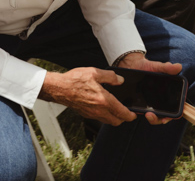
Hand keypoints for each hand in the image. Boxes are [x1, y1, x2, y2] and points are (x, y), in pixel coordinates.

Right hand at [40, 65, 155, 126]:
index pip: (122, 113)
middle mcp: (99, 110)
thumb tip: (120, 80)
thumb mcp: (94, 72)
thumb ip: (110, 77)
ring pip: (108, 121)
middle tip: (126, 112)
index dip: (130, 115)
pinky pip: (99, 118)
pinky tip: (101, 106)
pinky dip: (104, 115)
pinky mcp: (86, 114)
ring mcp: (92, 114)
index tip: (134, 114)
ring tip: (115, 109)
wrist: (60, 88)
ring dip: (114, 118)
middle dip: (123, 118)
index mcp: (104, 100)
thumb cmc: (75, 80)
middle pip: (117, 121)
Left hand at [115, 54, 183, 126]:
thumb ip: (166, 68)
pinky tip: (136, 111)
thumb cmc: (146, 66)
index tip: (165, 118)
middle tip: (151, 115)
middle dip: (158, 119)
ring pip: (152, 116)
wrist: (131, 64)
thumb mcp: (156, 66)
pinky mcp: (139, 103)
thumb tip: (178, 67)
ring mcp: (149, 103)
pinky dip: (140, 113)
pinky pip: (141, 111)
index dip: (171, 116)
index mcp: (166, 94)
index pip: (173, 110)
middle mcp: (159, 101)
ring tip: (146, 114)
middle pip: (162, 116)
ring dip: (151, 118)